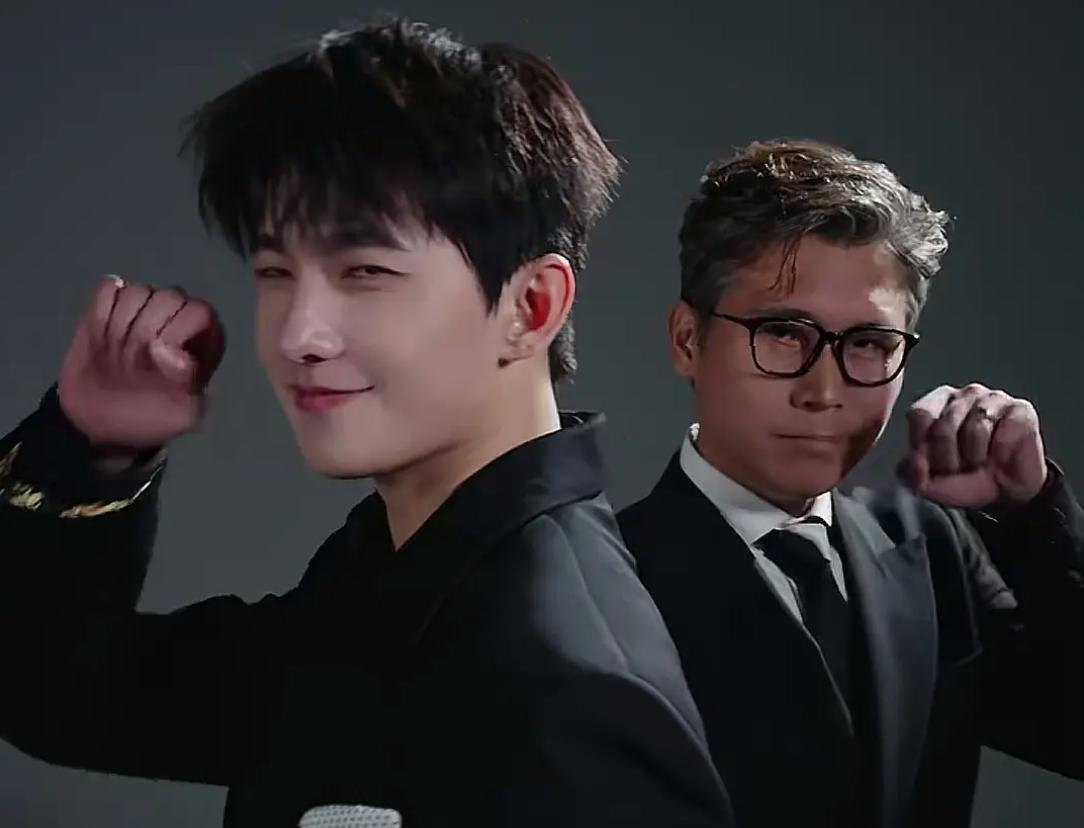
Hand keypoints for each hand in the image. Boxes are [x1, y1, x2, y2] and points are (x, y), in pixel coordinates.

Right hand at [57, 275, 225, 450]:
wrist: (100, 423)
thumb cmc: (150, 418)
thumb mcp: (182, 416)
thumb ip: (189, 384)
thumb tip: (166, 350)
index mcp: (205, 341)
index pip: (199, 311)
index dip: (176, 332)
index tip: (158, 360)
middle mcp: (178, 318)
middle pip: (167, 297)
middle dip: (145, 331)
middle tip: (132, 363)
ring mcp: (144, 309)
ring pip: (136, 293)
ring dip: (120, 326)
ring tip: (116, 354)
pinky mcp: (108, 306)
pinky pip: (107, 289)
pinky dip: (100, 312)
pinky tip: (101, 337)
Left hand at [897, 383, 1047, 508]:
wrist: (1009, 493)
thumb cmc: (968, 479)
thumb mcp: (933, 483)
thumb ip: (914, 474)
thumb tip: (914, 462)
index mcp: (935, 403)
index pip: (920, 414)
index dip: (925, 447)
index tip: (934, 465)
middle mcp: (963, 394)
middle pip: (944, 426)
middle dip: (949, 460)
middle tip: (960, 470)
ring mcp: (993, 398)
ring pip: (974, 429)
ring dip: (975, 458)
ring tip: (980, 463)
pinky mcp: (1020, 409)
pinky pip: (1003, 434)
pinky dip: (1000, 454)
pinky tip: (1001, 456)